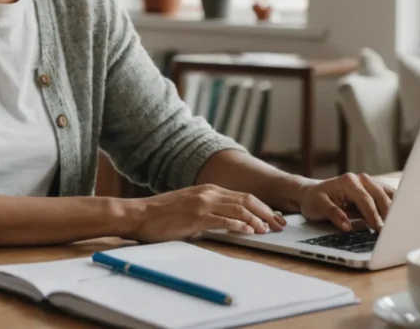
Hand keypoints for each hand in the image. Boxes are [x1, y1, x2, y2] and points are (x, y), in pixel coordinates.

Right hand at [125, 184, 286, 242]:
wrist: (139, 214)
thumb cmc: (162, 214)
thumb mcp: (190, 206)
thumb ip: (208, 211)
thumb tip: (226, 223)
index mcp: (209, 190)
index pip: (243, 196)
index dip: (262, 206)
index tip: (274, 217)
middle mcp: (208, 193)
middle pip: (246, 200)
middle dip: (266, 212)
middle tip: (280, 224)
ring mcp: (202, 203)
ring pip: (238, 209)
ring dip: (256, 219)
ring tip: (268, 229)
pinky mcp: (195, 216)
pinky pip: (222, 220)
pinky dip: (238, 225)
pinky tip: (248, 231)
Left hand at [298, 173, 394, 231]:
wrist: (312, 192)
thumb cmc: (314, 200)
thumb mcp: (317, 206)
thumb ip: (333, 214)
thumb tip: (347, 225)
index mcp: (348, 181)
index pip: (365, 200)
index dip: (373, 215)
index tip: (379, 229)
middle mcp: (360, 179)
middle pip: (380, 196)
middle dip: (387, 213)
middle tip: (392, 230)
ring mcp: (368, 182)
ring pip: (386, 194)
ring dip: (393, 208)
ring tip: (399, 224)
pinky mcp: (372, 188)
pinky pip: (386, 195)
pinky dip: (394, 203)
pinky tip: (400, 215)